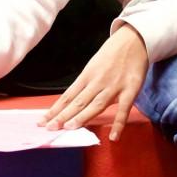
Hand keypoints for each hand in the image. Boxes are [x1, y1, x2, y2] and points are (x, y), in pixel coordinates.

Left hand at [38, 24, 147, 140]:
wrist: (134, 38)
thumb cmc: (113, 53)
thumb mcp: (94, 64)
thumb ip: (86, 82)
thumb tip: (71, 101)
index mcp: (87, 75)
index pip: (68, 95)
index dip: (55, 109)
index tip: (42, 121)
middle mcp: (98, 81)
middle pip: (78, 101)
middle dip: (63, 115)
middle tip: (50, 128)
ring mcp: (114, 86)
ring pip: (96, 104)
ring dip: (83, 117)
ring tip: (70, 128)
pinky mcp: (131, 89)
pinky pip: (124, 109)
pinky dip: (118, 123)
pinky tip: (113, 137)